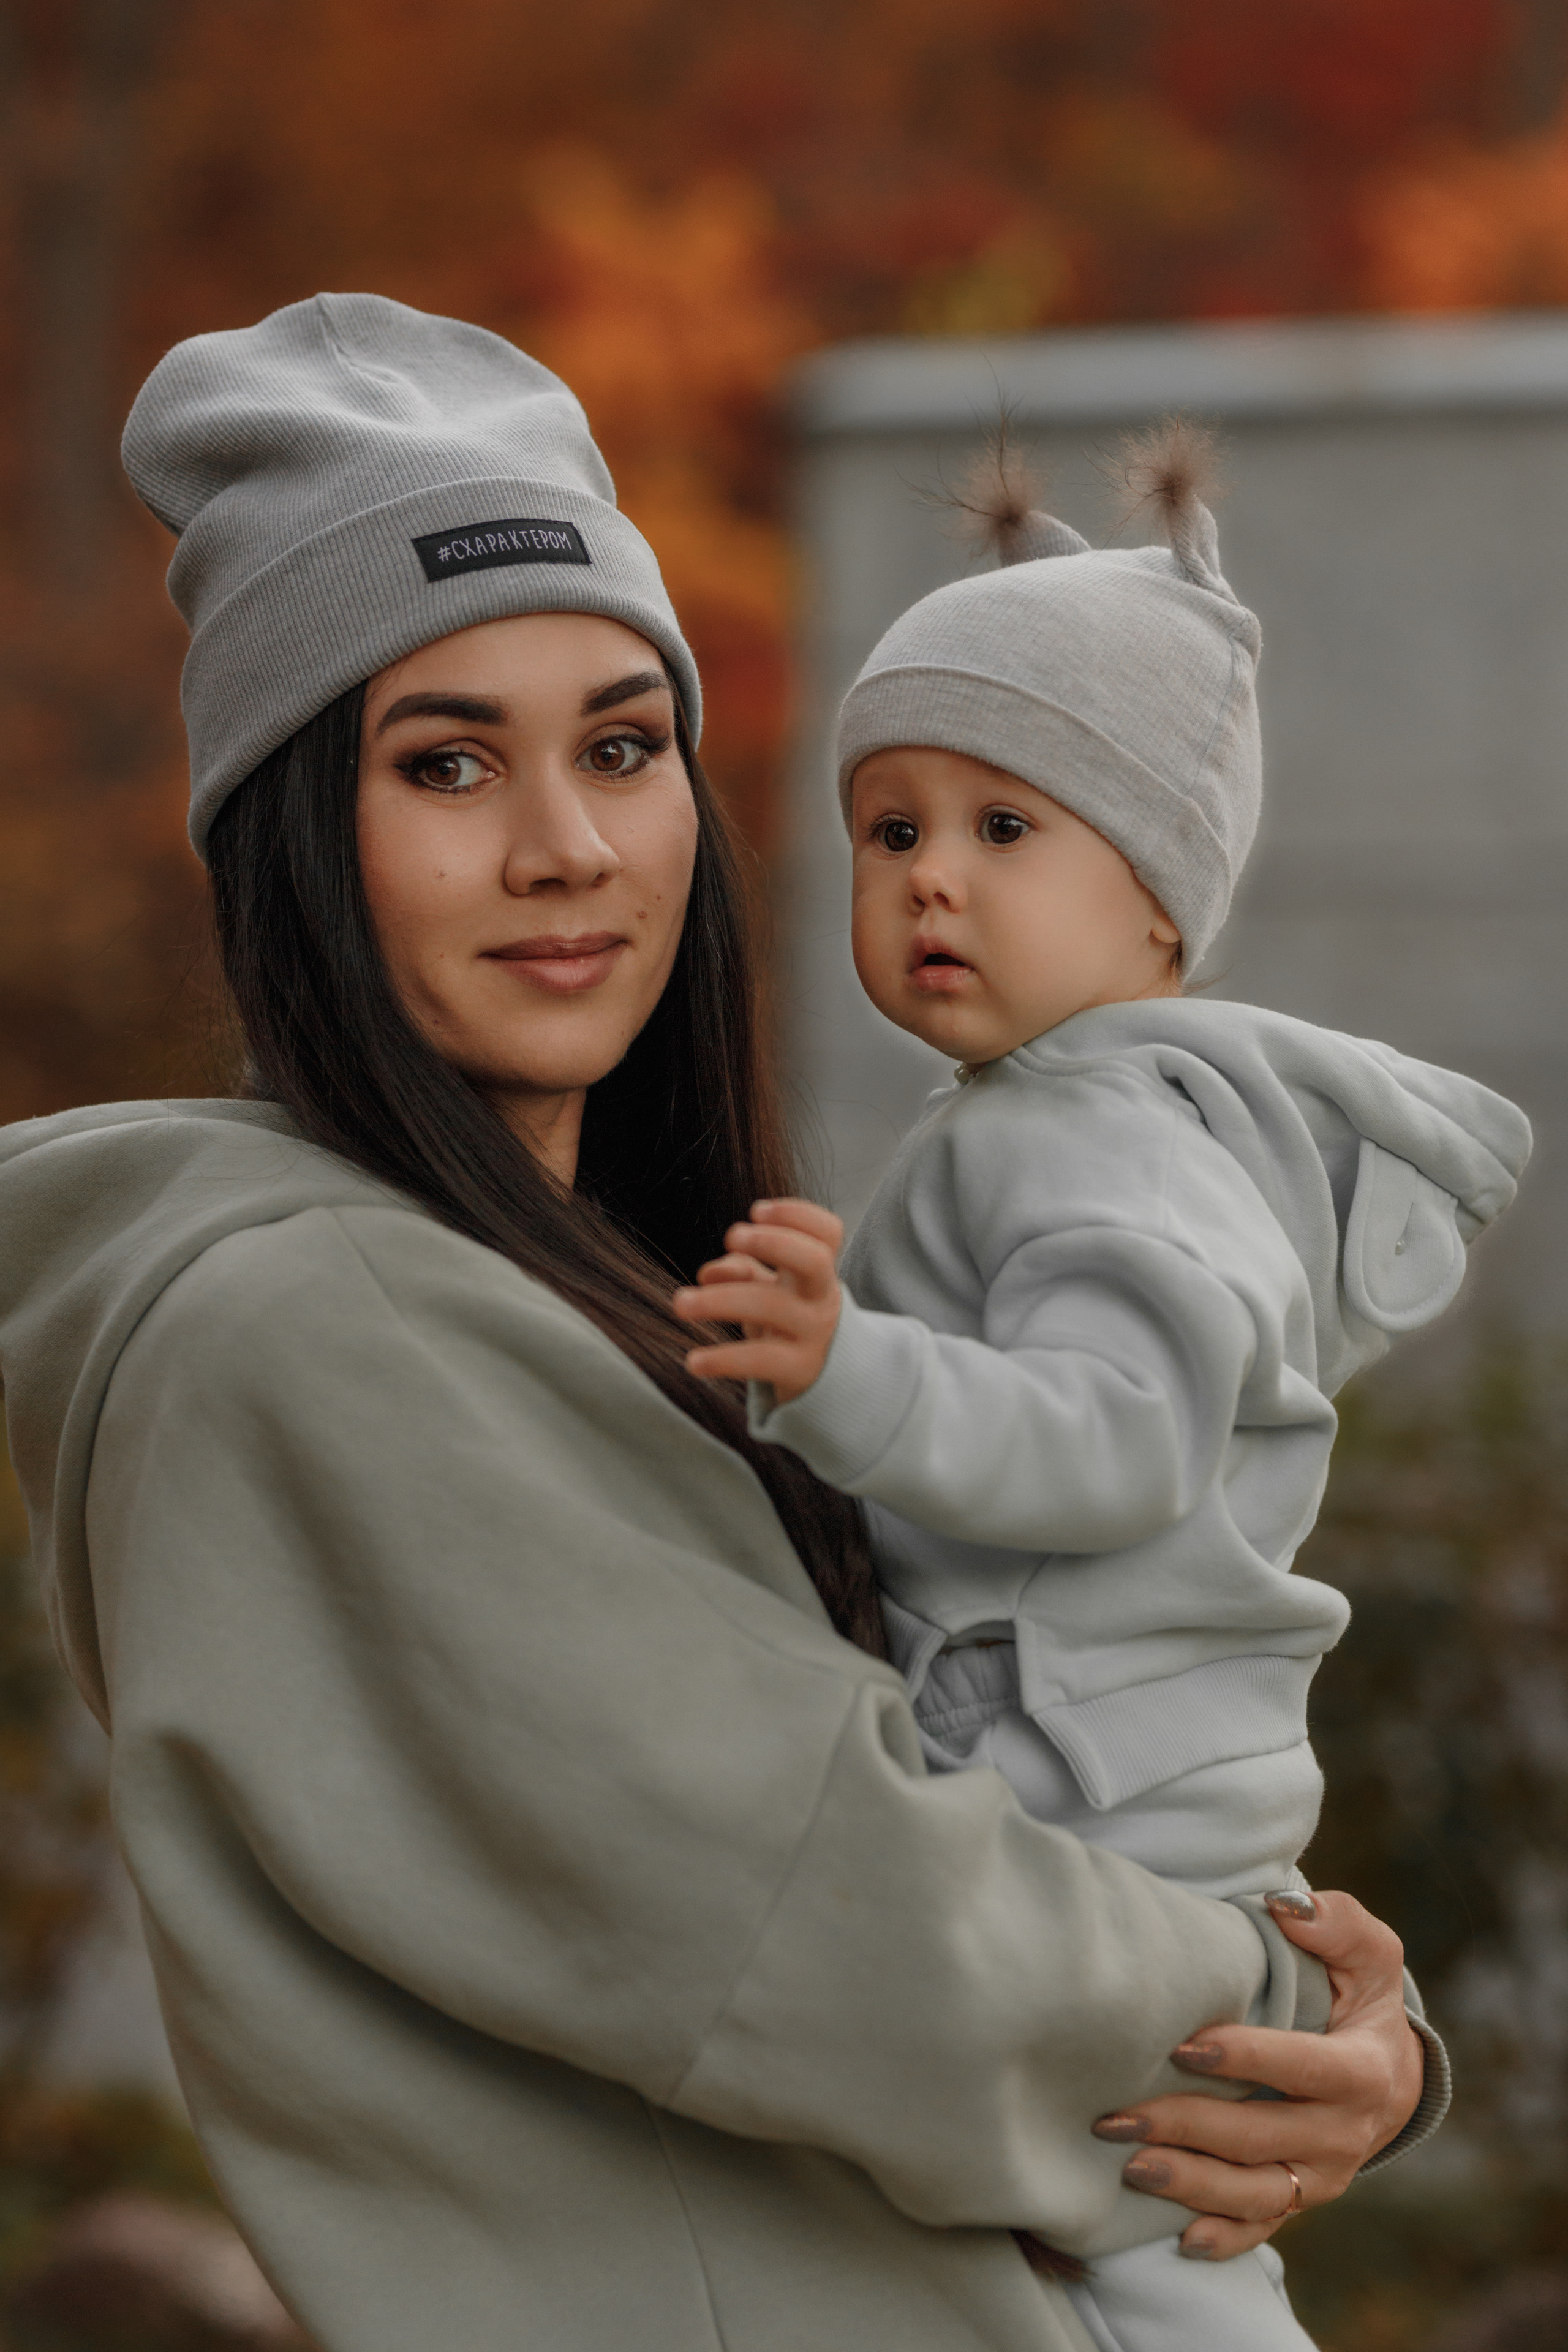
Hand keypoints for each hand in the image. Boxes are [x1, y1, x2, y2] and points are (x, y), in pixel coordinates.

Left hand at [672, 1199, 843, 1404]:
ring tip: (680, 1303)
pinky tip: (694, 1361)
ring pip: (771, 1306)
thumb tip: (708, 1273)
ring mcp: (814, 1333)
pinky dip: (723, 1359)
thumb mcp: (767, 1290)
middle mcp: (822, 1297)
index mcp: (817, 1270)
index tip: (756, 1210)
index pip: (827, 1232)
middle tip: (730, 1234)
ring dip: (720, 1299)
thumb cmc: (785, 1319)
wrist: (822, 1377)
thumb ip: (741, 1271)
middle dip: (774, 1242)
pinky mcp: (798, 1369)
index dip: (797, 1215)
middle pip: (813, 1260)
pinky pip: (760, 1360)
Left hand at [1092, 1889, 1424, 2261]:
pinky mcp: (1301, 2200)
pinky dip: (1224, 2238)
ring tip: (1131, 2167)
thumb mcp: (1367, 1954)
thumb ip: (1337, 1924)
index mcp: (1362, 2072)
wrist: (1389, 2072)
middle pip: (1262, 2137)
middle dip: (1189, 2127)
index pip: (1304, 2068)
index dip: (1247, 2058)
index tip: (1183, 2045)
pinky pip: (1263, 2227)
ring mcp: (1321, 2175)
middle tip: (1120, 2115)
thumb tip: (1289, 1909)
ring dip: (1192, 2185)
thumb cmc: (1361, 1998)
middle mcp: (1344, 2134)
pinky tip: (1181, 2238)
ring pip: (1256, 2193)